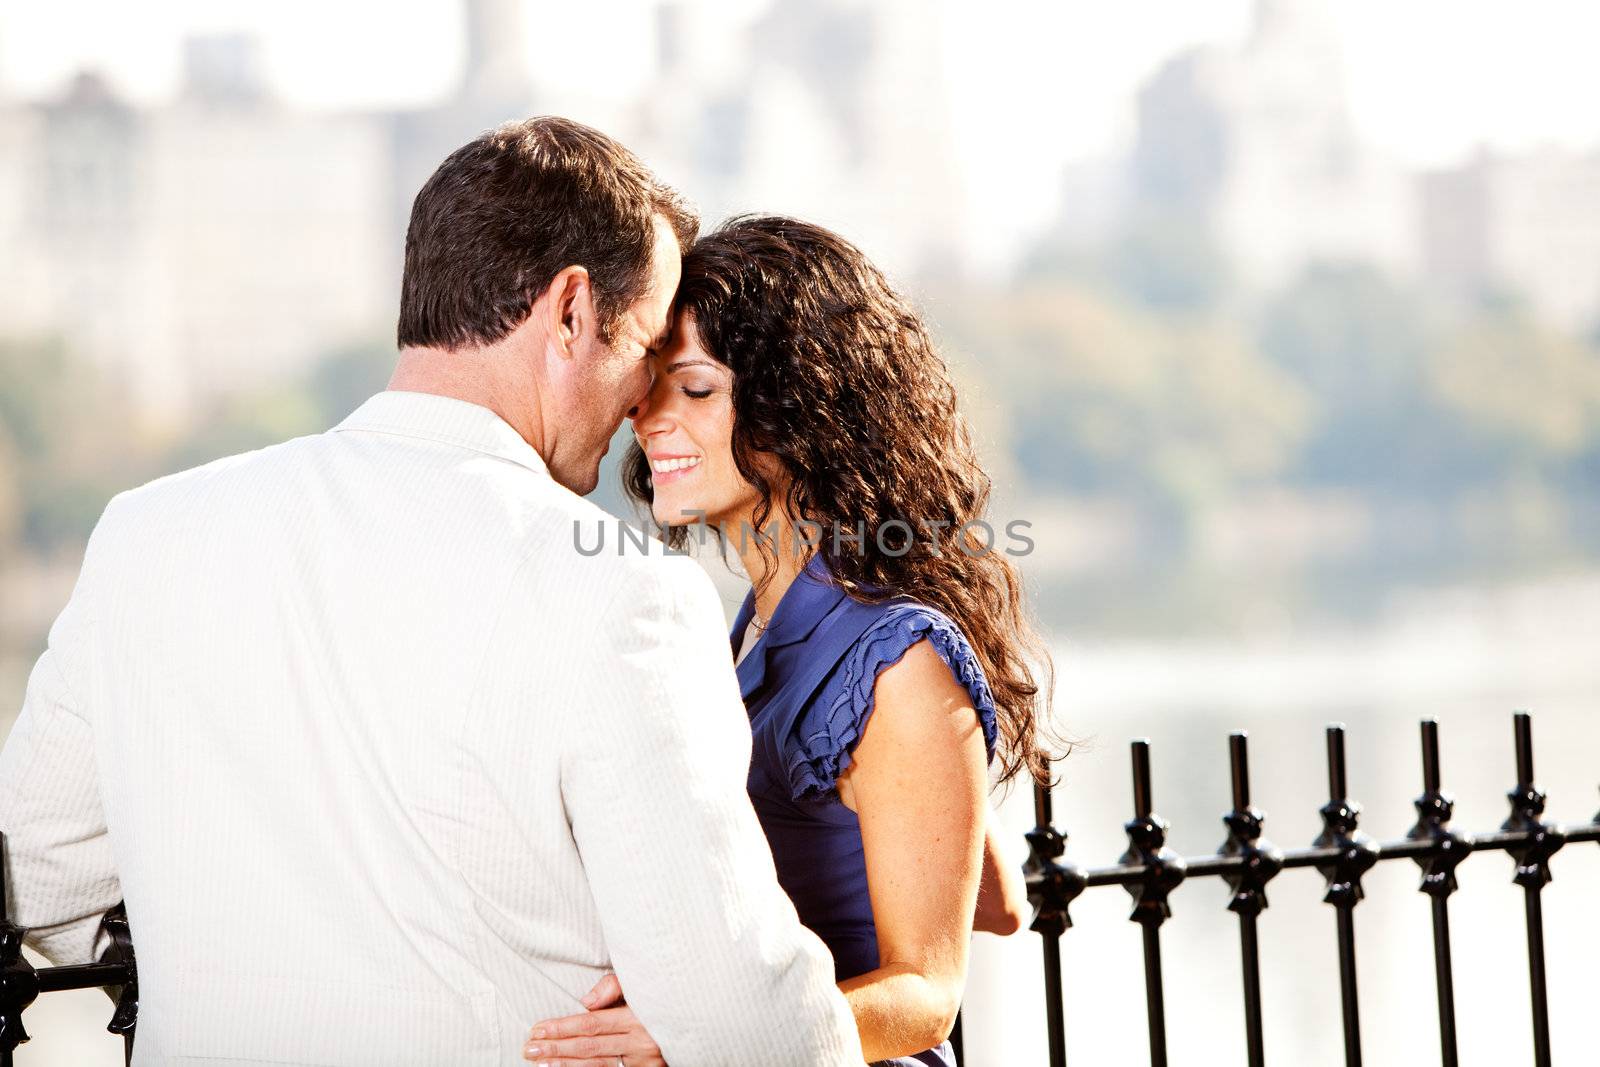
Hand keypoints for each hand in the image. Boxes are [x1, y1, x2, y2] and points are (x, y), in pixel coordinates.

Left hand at [524, 974, 666, 1066]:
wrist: (695, 1021)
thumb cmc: (660, 999)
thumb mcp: (642, 985)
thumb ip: (615, 986)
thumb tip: (586, 1000)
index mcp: (639, 1016)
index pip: (592, 1024)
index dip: (563, 1027)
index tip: (538, 1029)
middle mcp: (641, 1042)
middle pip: (589, 1047)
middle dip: (556, 1048)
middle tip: (529, 1048)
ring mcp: (643, 1062)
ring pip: (596, 1065)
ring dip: (564, 1064)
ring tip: (540, 1061)